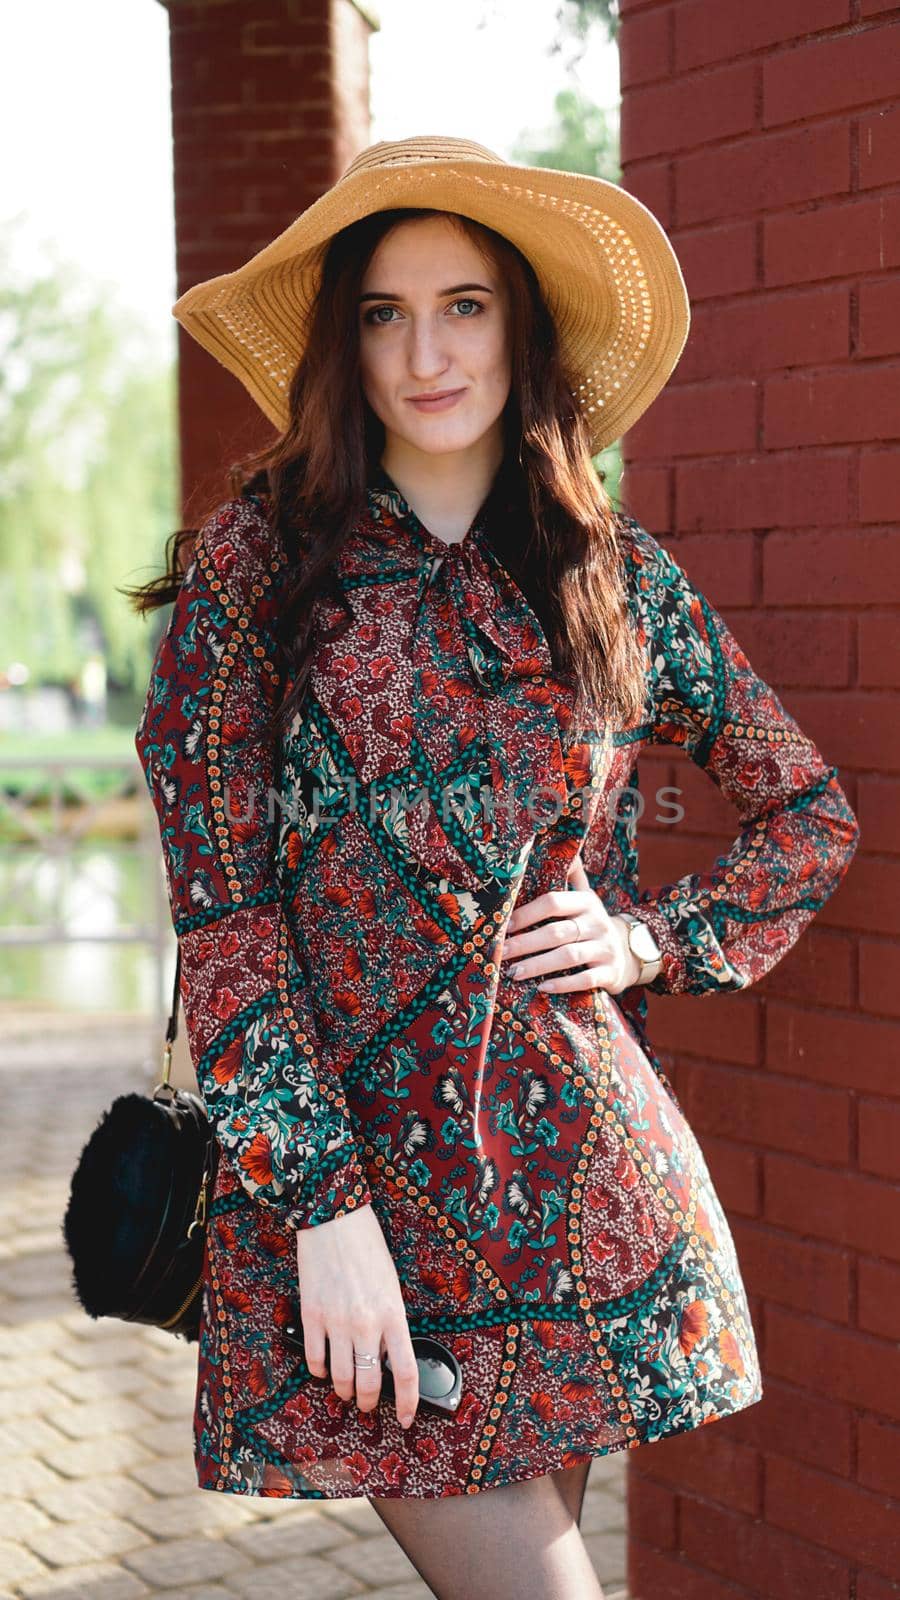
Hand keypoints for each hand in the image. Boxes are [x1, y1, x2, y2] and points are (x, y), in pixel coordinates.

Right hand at [295, 1204, 419, 1429]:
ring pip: (340, 1378)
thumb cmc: (367, 1248)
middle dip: (369, 1401)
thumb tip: (387, 1357)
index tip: (407, 1418)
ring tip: (346, 1389)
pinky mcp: (312, 1316)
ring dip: (345, 1391)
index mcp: (394, 1313)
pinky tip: (323, 1367)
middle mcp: (366, 1323)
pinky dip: (319, 1370)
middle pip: (370, 1383)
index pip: (406, 1372)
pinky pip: (315, 1359)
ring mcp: (336, 1321)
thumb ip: (391, 1322)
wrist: (334, 1219)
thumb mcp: (391, 1286)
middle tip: (368, 1403)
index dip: (408, 1402)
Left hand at [499, 850, 642, 994]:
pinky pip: (586, 978)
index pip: (553, 901)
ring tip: (515, 973)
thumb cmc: (592, 923)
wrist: (630, 951)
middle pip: (556, 932)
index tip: (504, 925)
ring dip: (539, 965)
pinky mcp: (611, 972)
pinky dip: (564, 984)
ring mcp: (605, 948)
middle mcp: (597, 922)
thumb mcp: (585, 897)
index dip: (527, 913)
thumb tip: (554, 842)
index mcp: (586, 901)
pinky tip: (543, 988)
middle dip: (525, 943)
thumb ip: (571, 875)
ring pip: (568, 956)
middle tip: (501, 953)